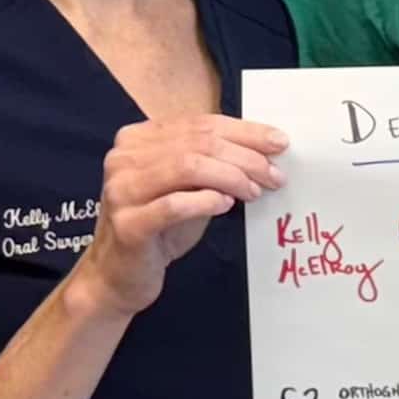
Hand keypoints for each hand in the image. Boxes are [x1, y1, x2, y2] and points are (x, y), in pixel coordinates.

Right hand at [78, 115, 286, 316]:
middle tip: (274, 174)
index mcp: (138, 139)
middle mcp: (124, 158)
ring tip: (254, 191)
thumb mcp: (187, 188)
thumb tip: (264, 152)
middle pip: (198, 143)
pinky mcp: (128, 224)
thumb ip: (212, 164)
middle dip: (245, 156)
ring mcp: (122, 189)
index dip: (244, 131)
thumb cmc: (159, 229)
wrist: (119, 275)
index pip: (200, 124)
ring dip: (231, 177)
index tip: (278, 142)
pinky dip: (206, 201)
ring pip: (187, 166)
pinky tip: (226, 205)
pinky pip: (174, 205)